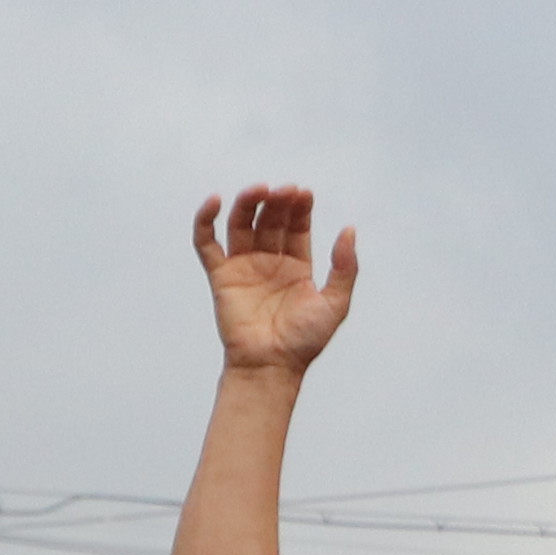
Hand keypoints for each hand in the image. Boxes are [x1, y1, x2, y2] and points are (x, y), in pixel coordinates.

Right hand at [194, 182, 360, 376]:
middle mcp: (269, 262)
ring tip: (258, 189)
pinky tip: (215, 201)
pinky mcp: (220, 276)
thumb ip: (344, 267)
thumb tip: (349, 229)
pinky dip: (206, 220)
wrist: (272, 365)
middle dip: (277, 202)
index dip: (300, 209)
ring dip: (247, 203)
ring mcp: (243, 267)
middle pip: (270, 221)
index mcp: (297, 267)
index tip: (304, 193)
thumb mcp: (335, 303)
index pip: (297, 227)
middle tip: (284, 189)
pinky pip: (207, 243)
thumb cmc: (304, 341)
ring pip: (241, 224)